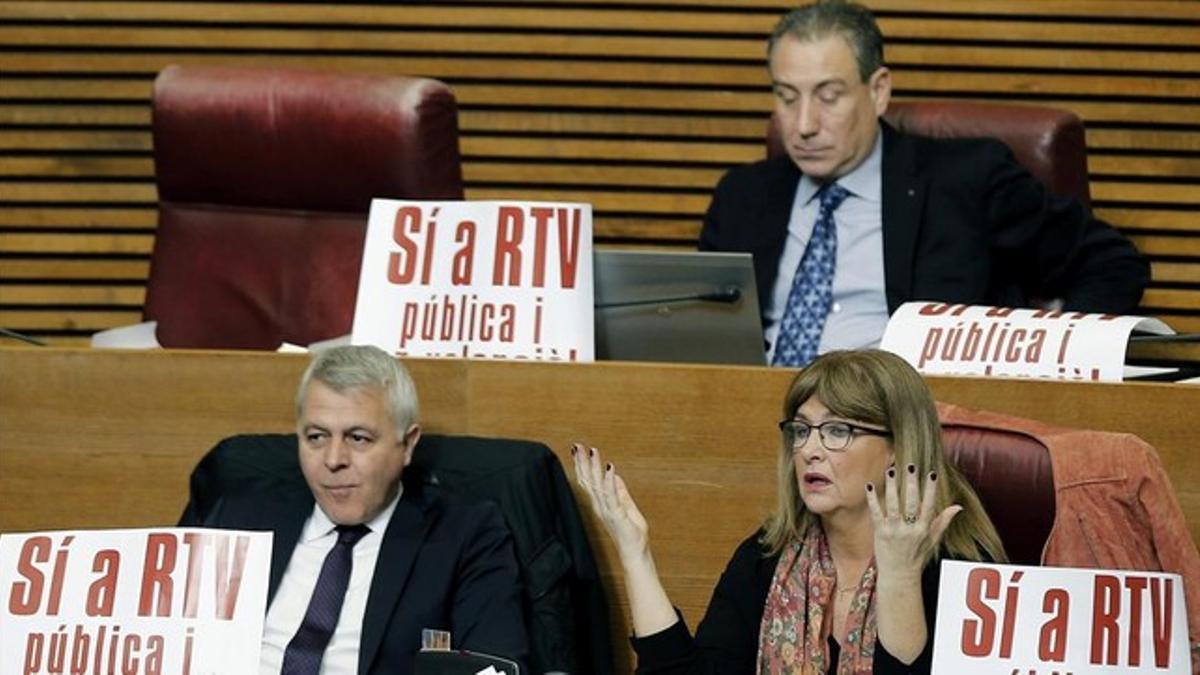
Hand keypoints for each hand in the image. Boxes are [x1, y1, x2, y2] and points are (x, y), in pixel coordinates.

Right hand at [570, 443, 649, 561]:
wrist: (634, 552)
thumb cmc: (631, 532)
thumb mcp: (625, 505)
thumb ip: (619, 490)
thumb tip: (614, 473)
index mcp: (600, 503)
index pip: (588, 480)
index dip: (582, 465)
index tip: (578, 450)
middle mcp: (600, 505)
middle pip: (588, 480)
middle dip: (582, 462)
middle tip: (577, 445)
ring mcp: (607, 509)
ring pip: (597, 484)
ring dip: (594, 467)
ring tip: (592, 451)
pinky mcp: (616, 513)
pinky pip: (611, 495)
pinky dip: (610, 480)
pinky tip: (609, 467)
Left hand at [866, 464, 960, 577]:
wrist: (899, 575)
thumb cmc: (917, 556)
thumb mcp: (933, 540)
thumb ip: (944, 521)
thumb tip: (958, 506)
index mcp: (924, 530)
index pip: (929, 506)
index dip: (930, 490)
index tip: (931, 474)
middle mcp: (910, 530)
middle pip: (911, 502)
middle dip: (911, 483)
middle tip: (911, 466)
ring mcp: (894, 531)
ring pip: (893, 505)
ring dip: (891, 487)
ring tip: (891, 470)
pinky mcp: (880, 532)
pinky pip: (876, 513)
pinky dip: (872, 499)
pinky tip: (869, 485)